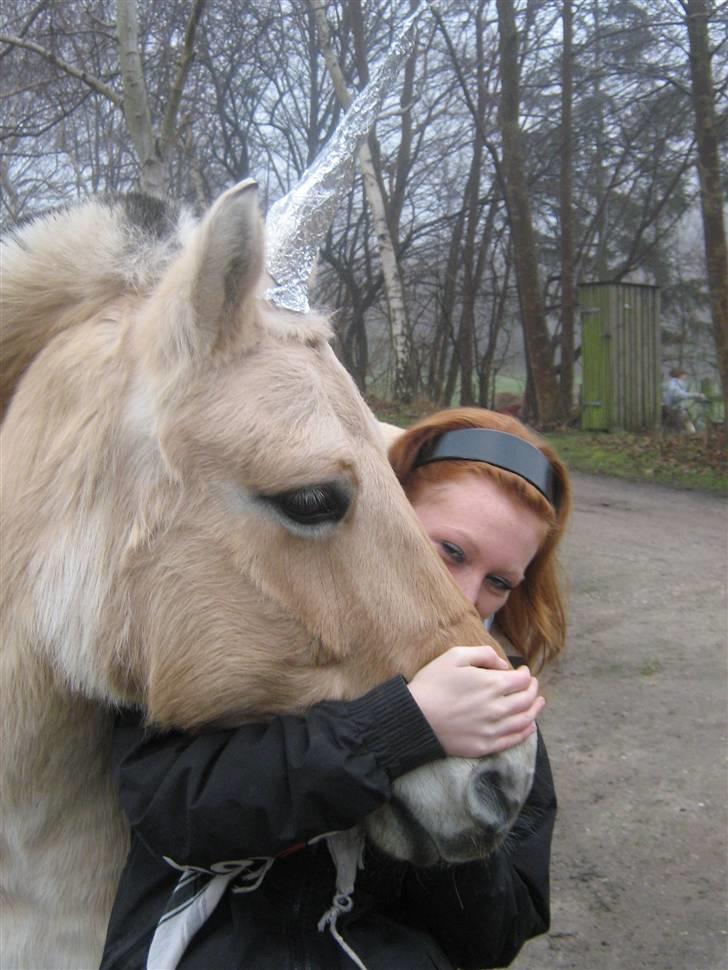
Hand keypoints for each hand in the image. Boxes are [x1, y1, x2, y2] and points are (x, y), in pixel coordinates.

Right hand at [407, 645, 543, 758]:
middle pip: (527, 700)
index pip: (522, 680)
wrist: (415, 717)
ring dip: (535, 710)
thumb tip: (503, 666)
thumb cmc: (433, 683)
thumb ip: (484, 654)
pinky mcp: (485, 745)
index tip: (523, 671)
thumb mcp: (455, 656)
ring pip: (524, 720)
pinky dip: (525, 732)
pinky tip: (529, 727)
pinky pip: (513, 740)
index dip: (526, 674)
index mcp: (492, 684)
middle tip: (532, 686)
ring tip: (538, 704)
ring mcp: (492, 729)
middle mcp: (498, 708)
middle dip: (533, 690)